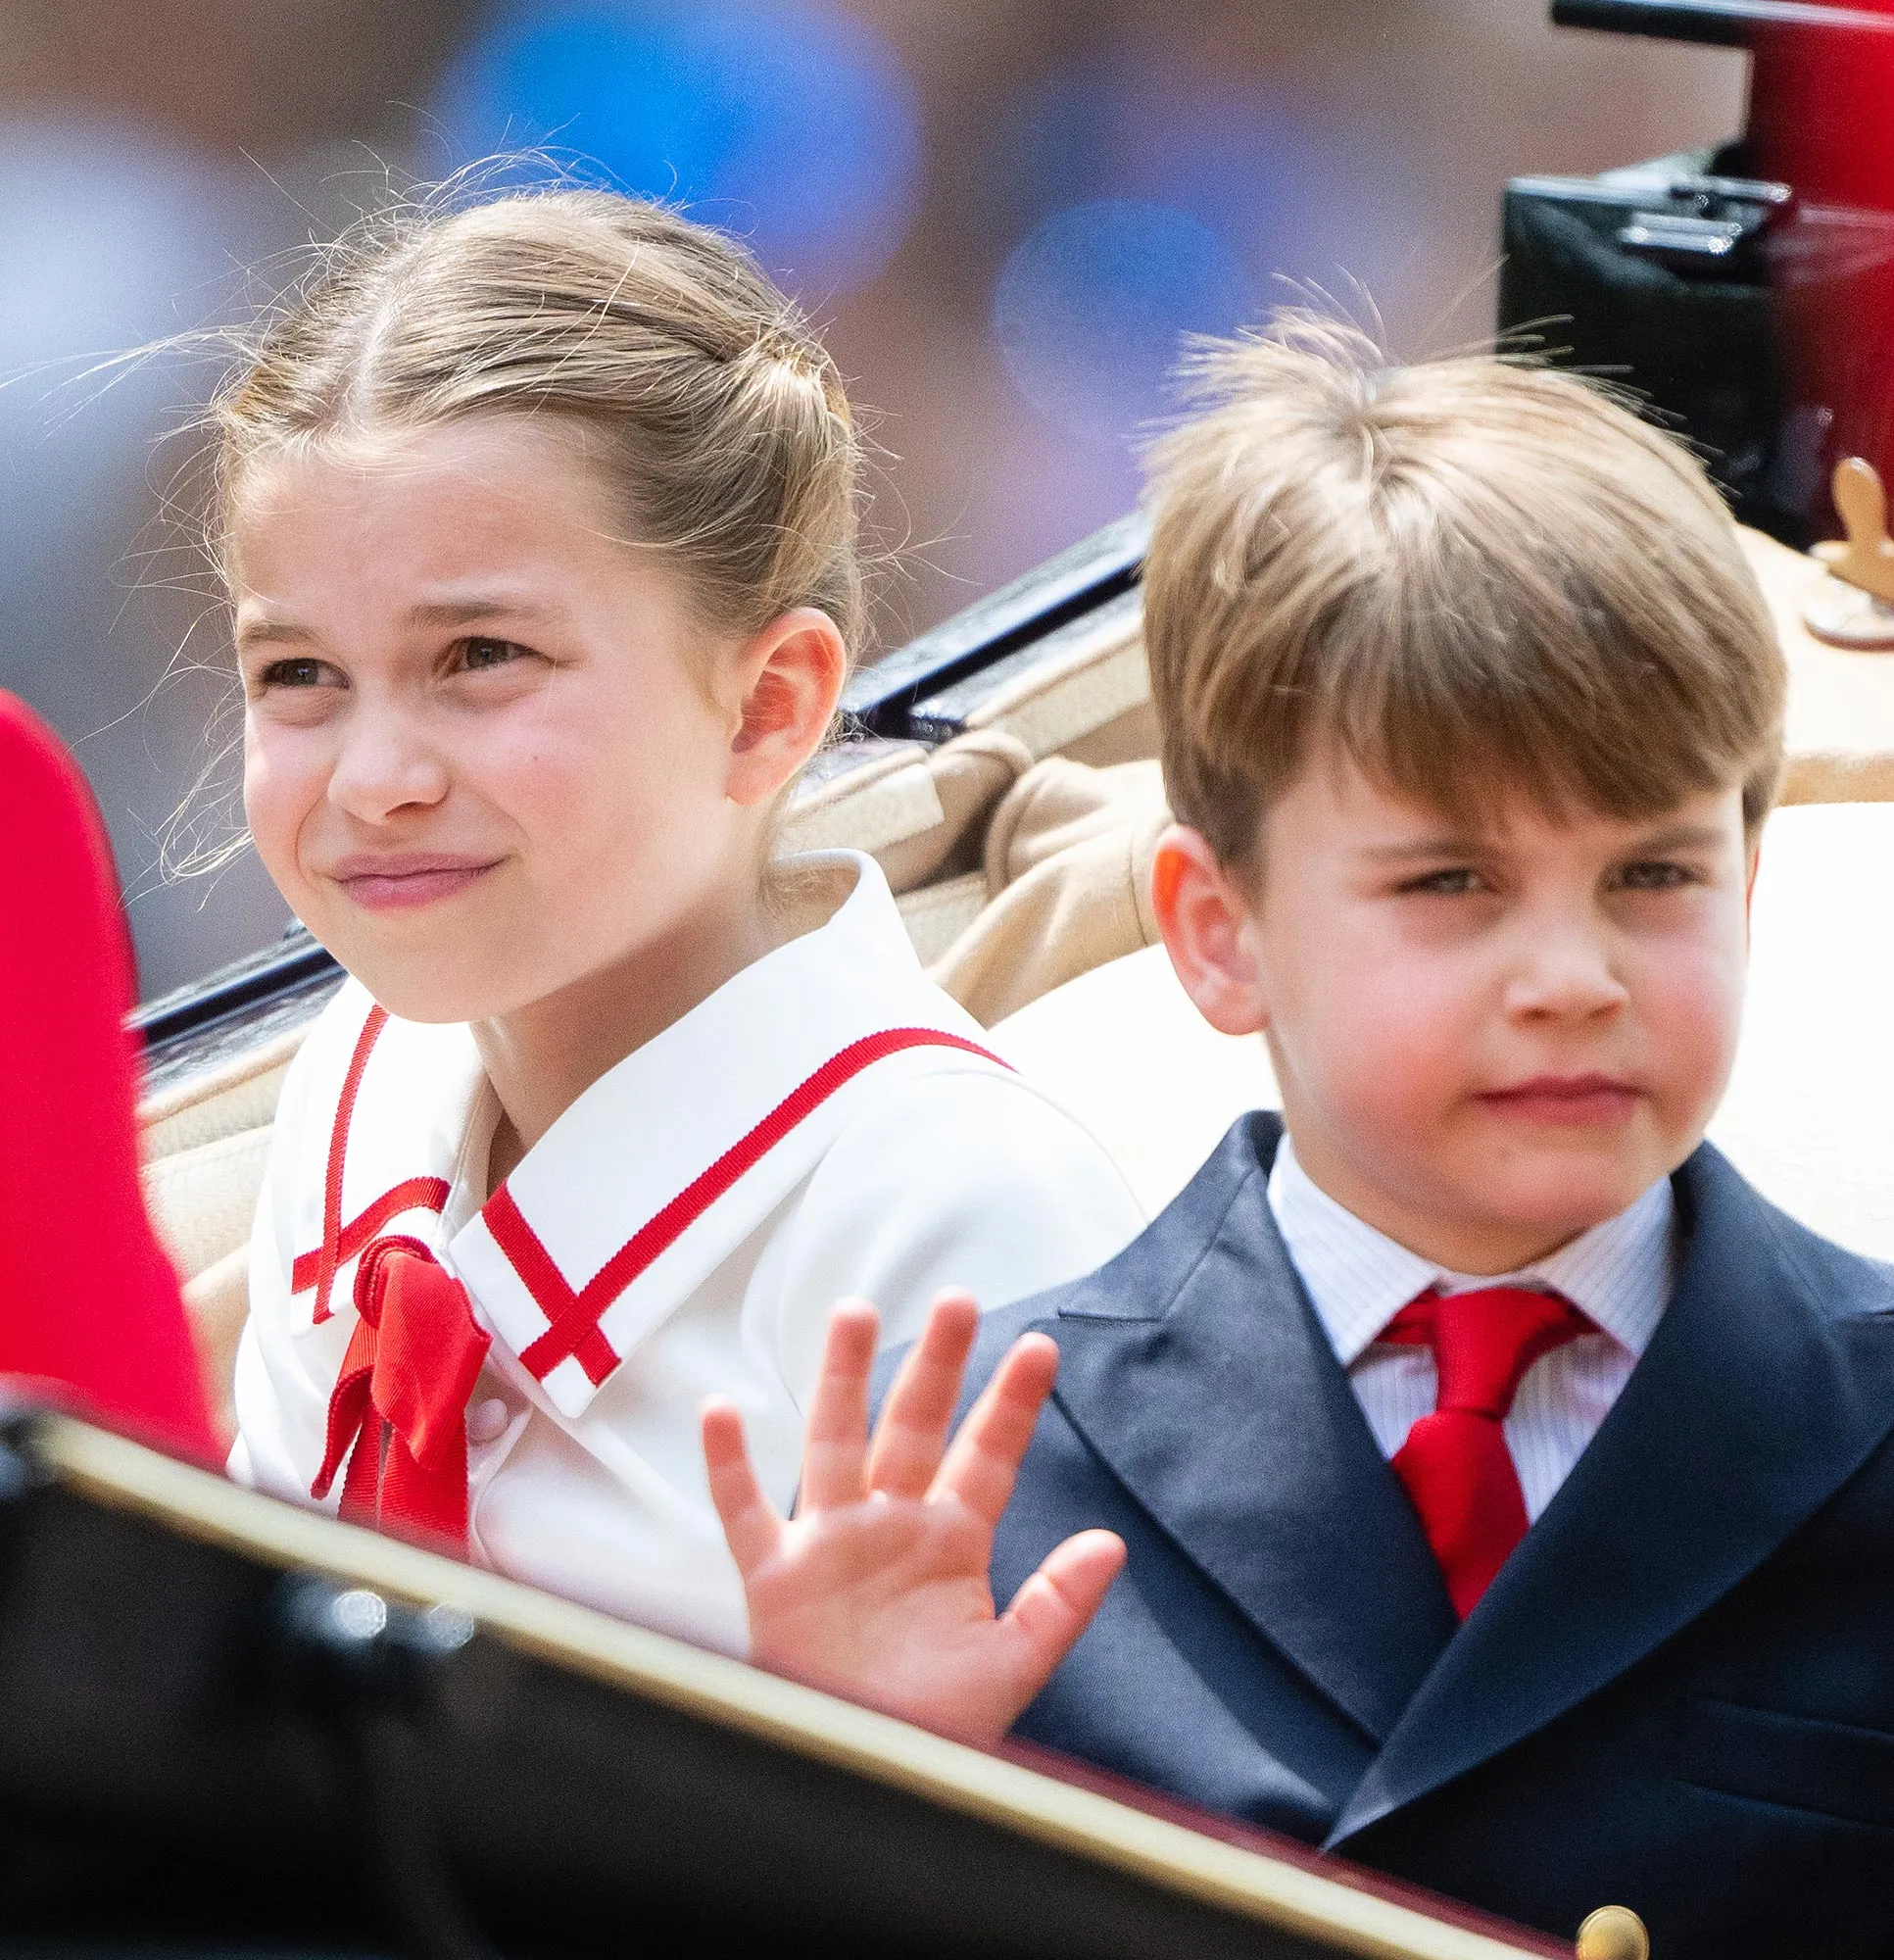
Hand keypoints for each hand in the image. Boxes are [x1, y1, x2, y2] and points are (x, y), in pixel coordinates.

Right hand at [701, 1289, 1125, 1745]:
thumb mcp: (1010, 1669)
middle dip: (937, 1364)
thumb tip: (1113, 1543)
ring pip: (835, 1442)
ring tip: (855, 1313)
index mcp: (950, 1545)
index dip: (1013, 1404)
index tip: (1041, 1346)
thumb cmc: (936, 1732)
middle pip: (915, 1427)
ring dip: (844, 1380)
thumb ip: (1058, 1605)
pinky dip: (728, 1466)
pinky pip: (744, 1513)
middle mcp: (890, 1528)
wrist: (867, 1786)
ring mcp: (830, 1546)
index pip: (987, 1457)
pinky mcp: (774, 1579)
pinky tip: (720, 1412)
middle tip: (959, 1300)